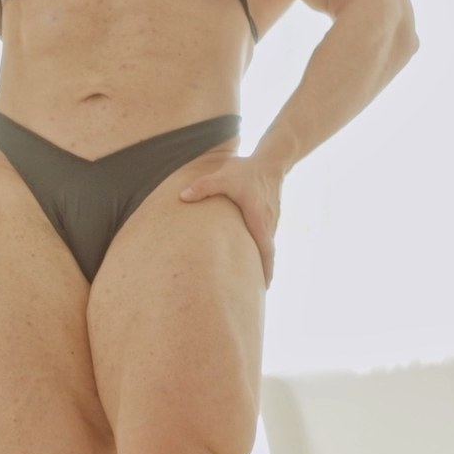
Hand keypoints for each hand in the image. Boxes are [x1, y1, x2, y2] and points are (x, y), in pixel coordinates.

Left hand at [179, 155, 282, 286]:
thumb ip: (203, 186)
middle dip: (264, 273)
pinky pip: (266, 237)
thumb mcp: (223, 176)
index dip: (265, 270)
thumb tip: (182, 197)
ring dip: (262, 262)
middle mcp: (268, 222)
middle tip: (256, 293)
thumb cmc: (245, 170)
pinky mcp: (270, 216)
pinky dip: (261, 250)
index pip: (265, 250)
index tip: (263, 288)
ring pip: (267, 246)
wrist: (271, 160)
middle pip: (268, 253)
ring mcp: (271, 220)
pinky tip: (251, 256)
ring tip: (251, 280)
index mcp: (258, 218)